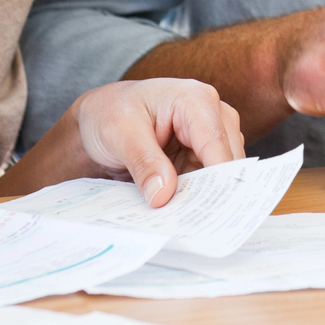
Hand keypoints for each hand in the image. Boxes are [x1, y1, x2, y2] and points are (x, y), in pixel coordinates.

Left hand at [74, 79, 243, 206]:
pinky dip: (194, 199)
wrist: (99, 117)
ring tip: (181, 221)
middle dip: (211, 193)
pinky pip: (207, 184)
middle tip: (190, 224)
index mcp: (196, 100)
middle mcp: (211, 116)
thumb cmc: (110, 112)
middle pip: (225, 161)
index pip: (215, 143)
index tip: (209, 212)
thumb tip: (163, 195)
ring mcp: (209, 138)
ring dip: (203, 199)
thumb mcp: (120, 133)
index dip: (216, 179)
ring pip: (221, 176)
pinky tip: (179, 214)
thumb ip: (144, 162)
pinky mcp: (201, 158)